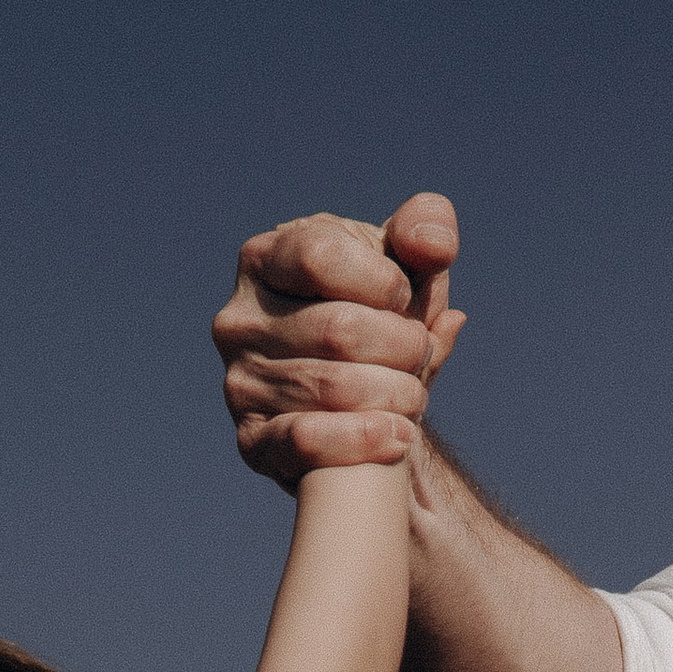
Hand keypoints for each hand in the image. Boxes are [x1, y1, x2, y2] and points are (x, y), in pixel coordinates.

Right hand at [213, 194, 465, 488]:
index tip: (405, 297)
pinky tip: (399, 436)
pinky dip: (365, 440)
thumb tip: (433, 246)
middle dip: (403, 345)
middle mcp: (238, 320)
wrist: (370, 401)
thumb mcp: (407, 263)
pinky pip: (306, 441)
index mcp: (266, 259)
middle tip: (419, 353)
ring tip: (412, 394)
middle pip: (338, 330)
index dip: (383, 281)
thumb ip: (424, 230)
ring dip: (398, 394)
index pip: (318, 257)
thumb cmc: (383, 318)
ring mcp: (240, 384)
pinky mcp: (252, 442)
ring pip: (335, 388)